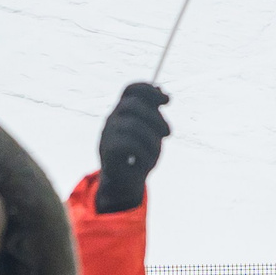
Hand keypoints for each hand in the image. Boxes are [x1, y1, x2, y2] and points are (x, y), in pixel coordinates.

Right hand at [94, 82, 170, 214]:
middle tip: (168, 133)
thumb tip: (161, 91)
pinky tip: (146, 160)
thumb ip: (153, 114)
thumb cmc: (140, 156)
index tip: (168, 100)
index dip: (149, 90)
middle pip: (132, 105)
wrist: (124, 184)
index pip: (131, 90)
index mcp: (123, 111)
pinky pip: (128, 144)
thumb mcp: (151, 133)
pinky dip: (144, 152)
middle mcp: (112, 119)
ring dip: (152, 140)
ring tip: (156, 152)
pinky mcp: (107, 150)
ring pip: (132, 125)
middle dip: (155, 118)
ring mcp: (107, 134)